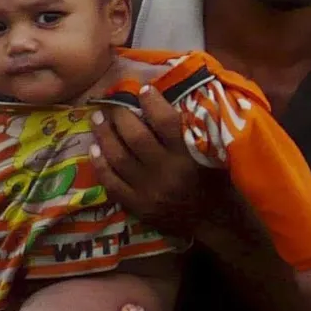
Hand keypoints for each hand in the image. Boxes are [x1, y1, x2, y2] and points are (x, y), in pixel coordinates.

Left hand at [90, 87, 208, 239]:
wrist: (213, 221)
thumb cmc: (217, 183)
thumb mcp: (214, 155)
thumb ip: (196, 133)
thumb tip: (174, 104)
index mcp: (188, 156)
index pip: (166, 122)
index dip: (152, 103)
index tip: (143, 89)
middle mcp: (166, 171)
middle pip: (136, 137)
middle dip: (121, 116)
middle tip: (113, 102)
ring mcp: (148, 190)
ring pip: (118, 158)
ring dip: (105, 135)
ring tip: (97, 118)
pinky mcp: (137, 205)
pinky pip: (112, 183)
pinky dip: (100, 165)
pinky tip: (94, 150)